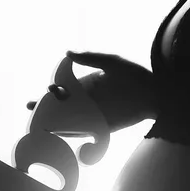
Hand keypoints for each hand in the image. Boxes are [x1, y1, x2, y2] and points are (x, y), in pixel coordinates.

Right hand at [29, 51, 156, 129]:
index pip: (64, 90)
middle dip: (46, 112)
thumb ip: (90, 57)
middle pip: (62, 109)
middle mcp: (88, 103)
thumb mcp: (112, 62)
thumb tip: (67, 52)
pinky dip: (72, 137)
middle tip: (33, 113)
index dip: (51, 93)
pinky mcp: (104, 129)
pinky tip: (60, 137)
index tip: (46, 93)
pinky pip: (85, 136)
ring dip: (55, 126)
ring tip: (41, 128)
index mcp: (87, 85)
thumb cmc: (136, 75)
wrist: (156, 94)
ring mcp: (95, 117)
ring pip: (69, 123)